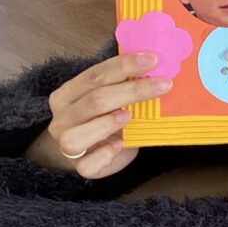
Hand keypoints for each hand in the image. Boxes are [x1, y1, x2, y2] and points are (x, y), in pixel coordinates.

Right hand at [27, 52, 169, 178]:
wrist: (88, 150)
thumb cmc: (103, 118)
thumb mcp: (111, 98)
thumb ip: (124, 84)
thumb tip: (161, 67)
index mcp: (68, 94)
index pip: (94, 75)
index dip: (124, 65)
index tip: (152, 60)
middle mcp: (64, 118)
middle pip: (94, 101)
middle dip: (131, 91)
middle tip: (163, 85)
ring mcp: (67, 143)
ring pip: (76, 136)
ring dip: (106, 124)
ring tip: (129, 116)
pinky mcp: (81, 166)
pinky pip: (87, 164)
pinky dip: (105, 154)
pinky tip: (120, 145)